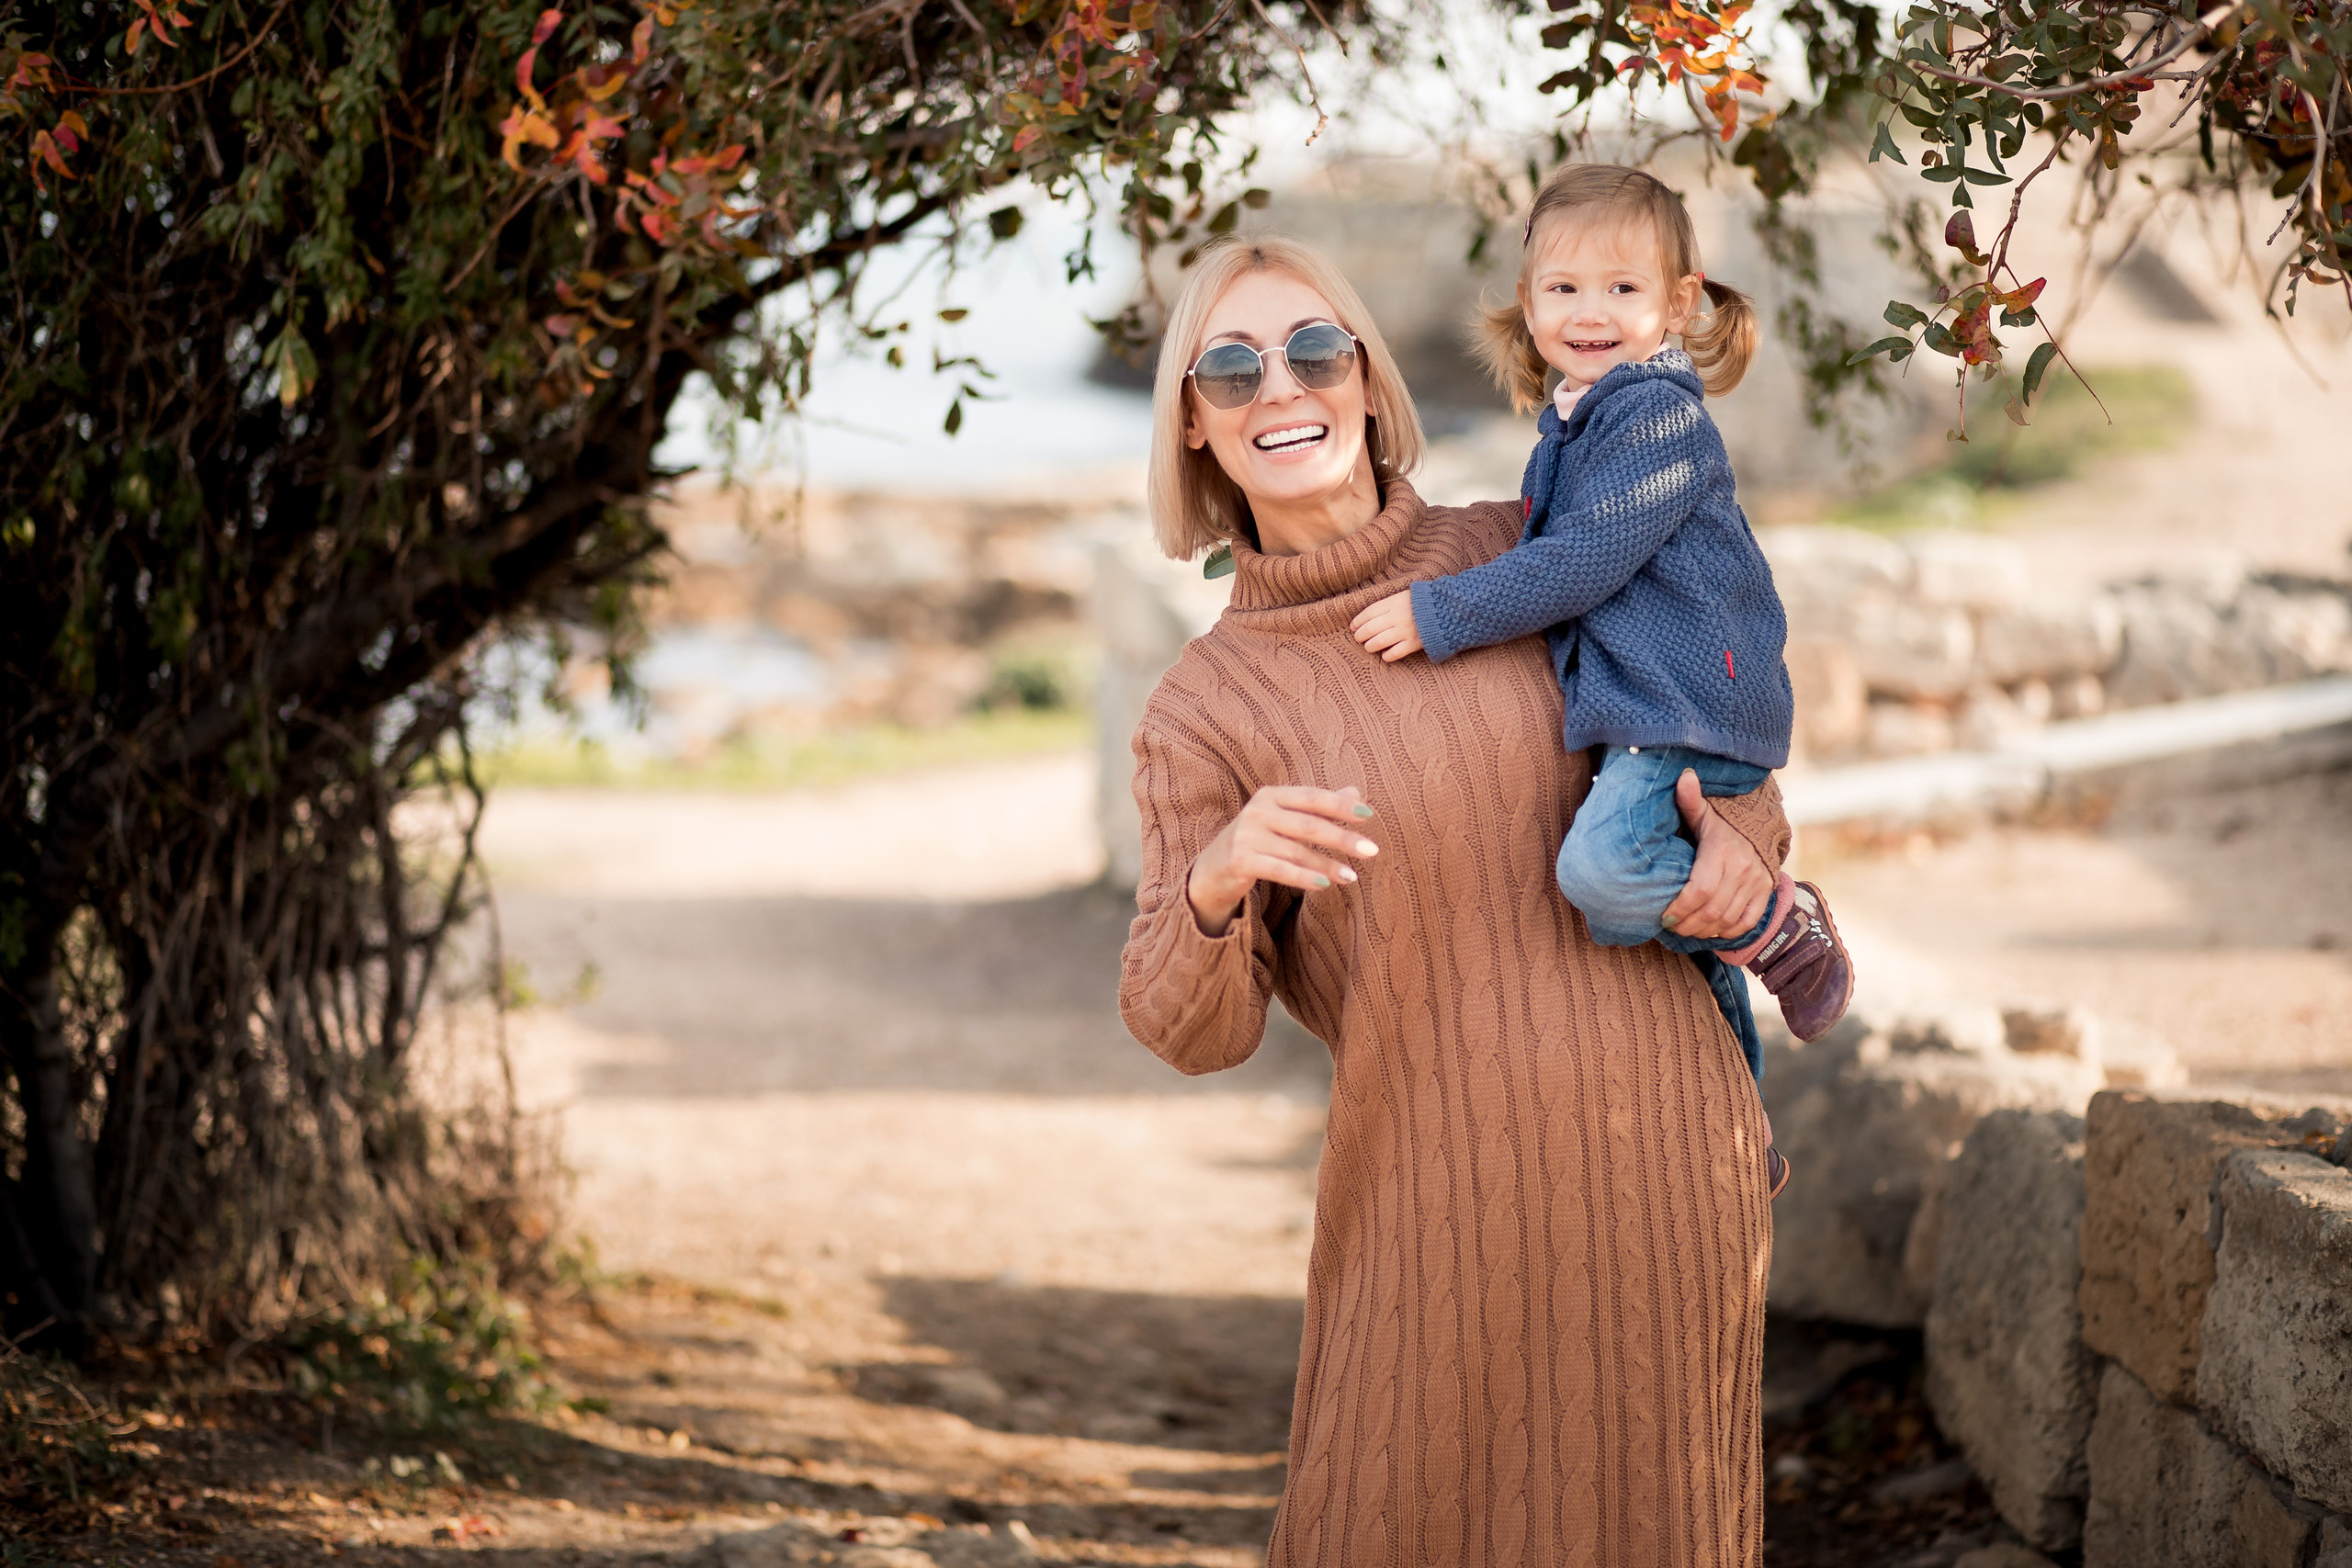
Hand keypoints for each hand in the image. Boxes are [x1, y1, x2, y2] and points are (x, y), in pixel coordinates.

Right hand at [1186, 785, 1379, 936]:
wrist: (1211, 870)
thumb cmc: (1256, 841)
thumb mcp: (1284, 820)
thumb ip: (1318, 807)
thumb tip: (1356, 791)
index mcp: (1271, 795)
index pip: (1312, 797)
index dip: (1341, 805)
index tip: (1369, 815)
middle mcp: (1257, 811)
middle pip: (1308, 825)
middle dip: (1342, 838)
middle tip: (1372, 850)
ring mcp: (1246, 836)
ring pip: (1296, 851)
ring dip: (1327, 865)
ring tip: (1352, 877)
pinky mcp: (1239, 861)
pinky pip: (1279, 870)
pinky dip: (1304, 878)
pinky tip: (1325, 885)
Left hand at [1349, 590, 1423, 661]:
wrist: (1448, 610)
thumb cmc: (1424, 602)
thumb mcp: (1404, 596)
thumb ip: (1388, 605)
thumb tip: (1367, 618)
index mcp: (1394, 603)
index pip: (1368, 613)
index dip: (1357, 621)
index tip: (1353, 626)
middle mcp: (1397, 617)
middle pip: (1370, 629)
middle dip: (1360, 635)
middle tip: (1358, 638)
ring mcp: (1405, 631)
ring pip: (1378, 642)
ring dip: (1369, 646)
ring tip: (1369, 647)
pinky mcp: (1413, 644)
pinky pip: (1394, 654)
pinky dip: (1386, 656)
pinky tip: (1385, 655)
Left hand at [1659, 769, 1773, 940]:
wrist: (1761, 824)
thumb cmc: (1722, 821)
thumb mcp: (1704, 811)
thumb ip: (1690, 799)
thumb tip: (1684, 776)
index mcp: (1722, 851)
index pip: (1701, 889)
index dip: (1681, 907)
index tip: (1664, 915)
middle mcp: (1743, 869)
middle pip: (1713, 909)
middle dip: (1688, 924)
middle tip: (1671, 926)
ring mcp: (1757, 882)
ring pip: (1729, 919)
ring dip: (1704, 930)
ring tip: (1686, 930)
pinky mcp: (1766, 891)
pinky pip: (1748, 921)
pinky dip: (1729, 931)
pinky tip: (1711, 931)